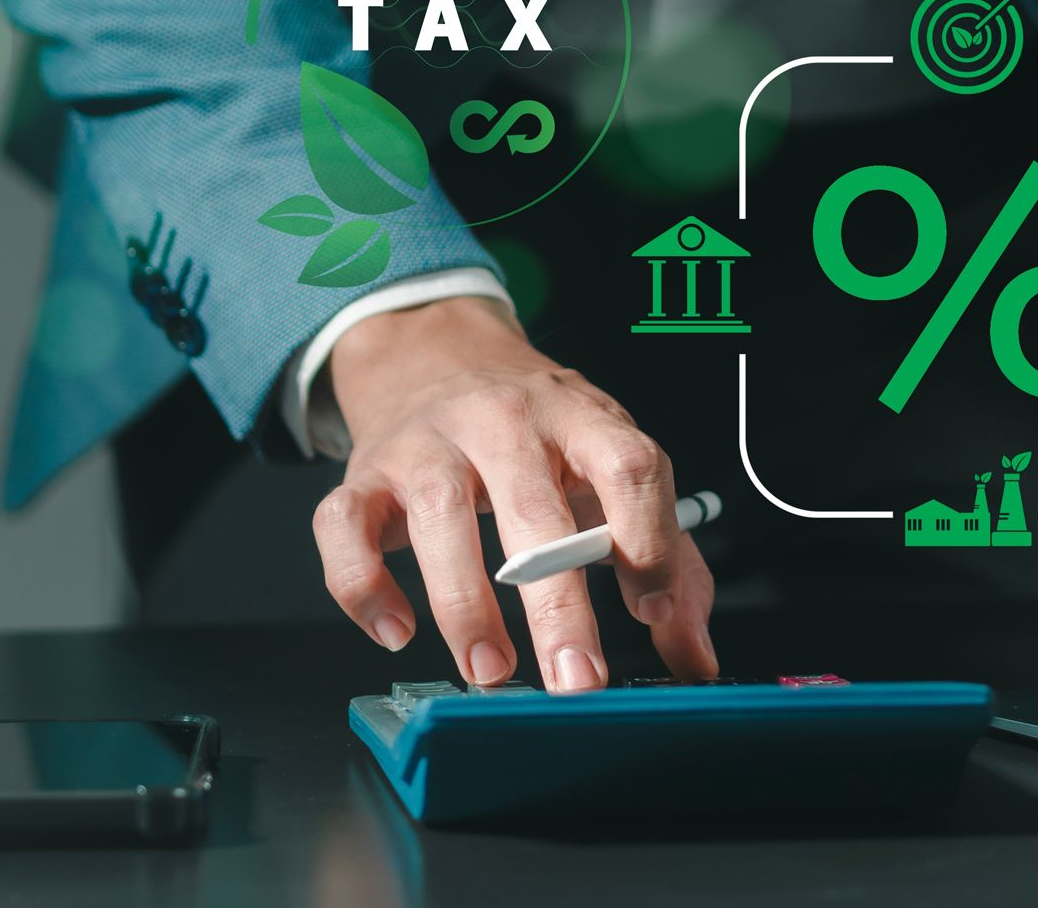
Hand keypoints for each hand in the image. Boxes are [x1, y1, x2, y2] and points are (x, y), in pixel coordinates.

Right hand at [310, 296, 718, 690]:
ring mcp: (427, 443)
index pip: (627, 464)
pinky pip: (343, 527)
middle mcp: (503, 421)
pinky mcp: (365, 473)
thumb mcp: (611, 473)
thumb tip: (694, 658)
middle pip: (535, 510)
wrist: (438, 359)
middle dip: (558, 605)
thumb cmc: (541, 440)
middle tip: (577, 679)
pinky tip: (396, 630)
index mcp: (580, 418)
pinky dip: (362, 585)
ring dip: (464, 603)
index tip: (654, 611)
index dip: (649, 539)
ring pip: (439, 516)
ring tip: (490, 670)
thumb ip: (667, 560)